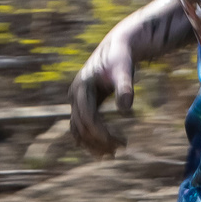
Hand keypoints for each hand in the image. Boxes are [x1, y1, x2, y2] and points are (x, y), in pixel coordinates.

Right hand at [68, 24, 138, 157]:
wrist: (116, 48)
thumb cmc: (121, 58)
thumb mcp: (125, 70)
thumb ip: (125, 88)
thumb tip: (126, 110)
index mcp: (81, 87)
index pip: (87, 118)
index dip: (101, 133)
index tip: (119, 143)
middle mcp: (75, 95)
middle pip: (80, 126)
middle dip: (98, 141)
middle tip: (119, 150)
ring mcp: (77, 100)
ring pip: (78, 129)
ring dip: (93, 143)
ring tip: (113, 153)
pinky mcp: (83, 103)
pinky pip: (82, 125)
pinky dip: (91, 138)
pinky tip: (106, 147)